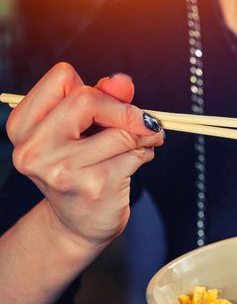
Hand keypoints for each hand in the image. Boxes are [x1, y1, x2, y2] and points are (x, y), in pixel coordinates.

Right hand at [6, 62, 163, 247]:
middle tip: (143, 121)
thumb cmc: (81, 171)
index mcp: (23, 126)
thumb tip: (123, 81)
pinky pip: (135, 154)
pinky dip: (145, 152)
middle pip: (88, 99)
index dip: (94, 89)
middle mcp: (35, 149)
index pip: (62, 79)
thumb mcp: (84, 130)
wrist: (77, 225)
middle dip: (124, 109)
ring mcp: (63, 171)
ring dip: (144, 134)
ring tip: (144, 142)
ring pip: (120, 131)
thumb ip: (103, 99)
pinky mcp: (94, 187)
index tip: (110, 105)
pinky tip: (139, 159)